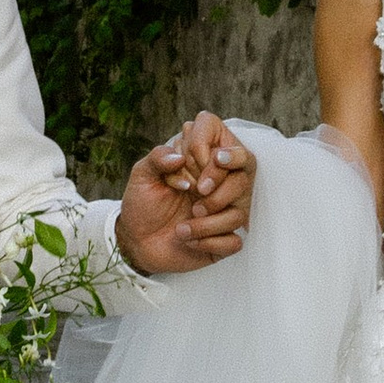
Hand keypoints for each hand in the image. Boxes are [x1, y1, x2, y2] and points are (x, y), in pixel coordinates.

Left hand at [116, 112, 255, 274]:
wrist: (137, 240)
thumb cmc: (144, 203)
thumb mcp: (142, 175)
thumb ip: (158, 158)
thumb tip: (179, 157)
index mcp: (204, 161)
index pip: (225, 140)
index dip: (212, 149)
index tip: (190, 164)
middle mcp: (221, 182)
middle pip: (246, 169)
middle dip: (220, 184)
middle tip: (197, 192)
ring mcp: (226, 211)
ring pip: (240, 212)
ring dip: (208, 222)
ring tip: (181, 228)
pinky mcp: (224, 239)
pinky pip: (234, 241)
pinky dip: (209, 243)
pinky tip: (189, 241)